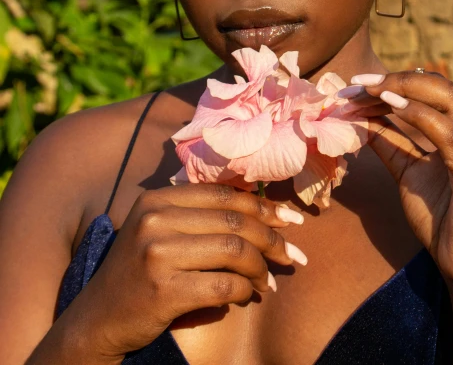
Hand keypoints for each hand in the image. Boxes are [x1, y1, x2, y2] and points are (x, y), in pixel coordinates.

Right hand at [69, 184, 304, 356]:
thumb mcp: (159, 230)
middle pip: (234, 221)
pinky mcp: (163, 290)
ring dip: (260, 269)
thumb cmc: (138, 272)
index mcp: (157, 199)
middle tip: (293, 255)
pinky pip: (224, 285)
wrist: (97, 319)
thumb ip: (199, 215)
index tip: (291, 219)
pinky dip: (244, 290)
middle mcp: (155, 219)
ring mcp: (157, 254)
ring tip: (268, 282)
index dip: (263, 205)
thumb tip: (265, 210)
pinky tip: (247, 296)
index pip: (223, 195)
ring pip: (234, 251)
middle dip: (272, 238)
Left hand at [349, 70, 452, 297]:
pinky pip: (449, 134)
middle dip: (395, 80)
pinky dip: (419, 115)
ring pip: (447, 99)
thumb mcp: (408, 171)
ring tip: (365, 90)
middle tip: (356, 83)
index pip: (434, 89)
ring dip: (401, 90)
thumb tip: (360, 115)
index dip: (395, 81)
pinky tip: (390, 106)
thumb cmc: (443, 218)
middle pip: (440, 86)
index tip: (356, 84)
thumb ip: (390, 142)